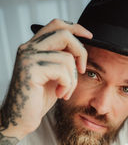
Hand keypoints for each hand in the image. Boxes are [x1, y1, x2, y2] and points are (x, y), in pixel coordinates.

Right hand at [1, 19, 92, 138]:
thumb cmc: (38, 100)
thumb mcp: (53, 76)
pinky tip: (59, 94)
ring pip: (67, 58)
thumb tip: (79, 51)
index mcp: (33, 48)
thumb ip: (61, 61)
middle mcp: (28, 48)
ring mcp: (28, 58)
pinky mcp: (30, 71)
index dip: (76, 28)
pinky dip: (67, 85)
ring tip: (65, 92)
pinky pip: (62, 71)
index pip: (56, 25)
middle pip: (64, 34)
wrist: (22, 119)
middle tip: (81, 70)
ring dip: (72, 79)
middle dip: (80, 52)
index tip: (90, 37)